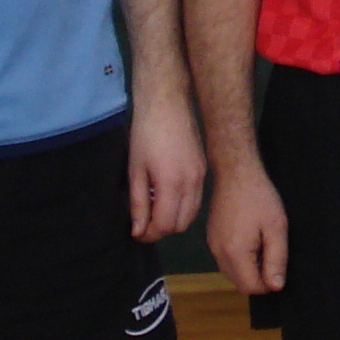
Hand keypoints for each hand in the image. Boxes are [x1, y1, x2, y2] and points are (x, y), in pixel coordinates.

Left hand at [126, 90, 206, 241]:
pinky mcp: (204, 170)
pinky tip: (167, 196)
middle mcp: (192, 184)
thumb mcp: (135, 170)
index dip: (149, 234)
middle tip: (144, 223)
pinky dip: (183, 207)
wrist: (168, 105)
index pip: (164, 225)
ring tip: (155, 210)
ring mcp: (201, 177)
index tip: (136, 232)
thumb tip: (138, 231)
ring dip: (174, 220)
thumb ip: (138, 203)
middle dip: (162, 230)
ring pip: (191, 215)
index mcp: (172, 184)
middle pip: (181, 224)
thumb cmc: (145, 135)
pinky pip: (196, 201)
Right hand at [203, 161, 288, 295]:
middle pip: (239, 283)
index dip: (268, 284)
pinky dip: (239, 259)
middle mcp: (218, 254)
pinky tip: (251, 240)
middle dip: (258, 278)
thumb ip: (276, 259)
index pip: (250, 287)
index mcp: (235, 253)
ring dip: (248, 269)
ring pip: (231, 273)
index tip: (279, 267)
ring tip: (263, 245)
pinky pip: (225, 260)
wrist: (235, 173)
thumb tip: (276, 287)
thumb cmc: (259, 197)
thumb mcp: (276, 227)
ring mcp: (212, 246)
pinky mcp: (211, 238)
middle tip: (272, 255)